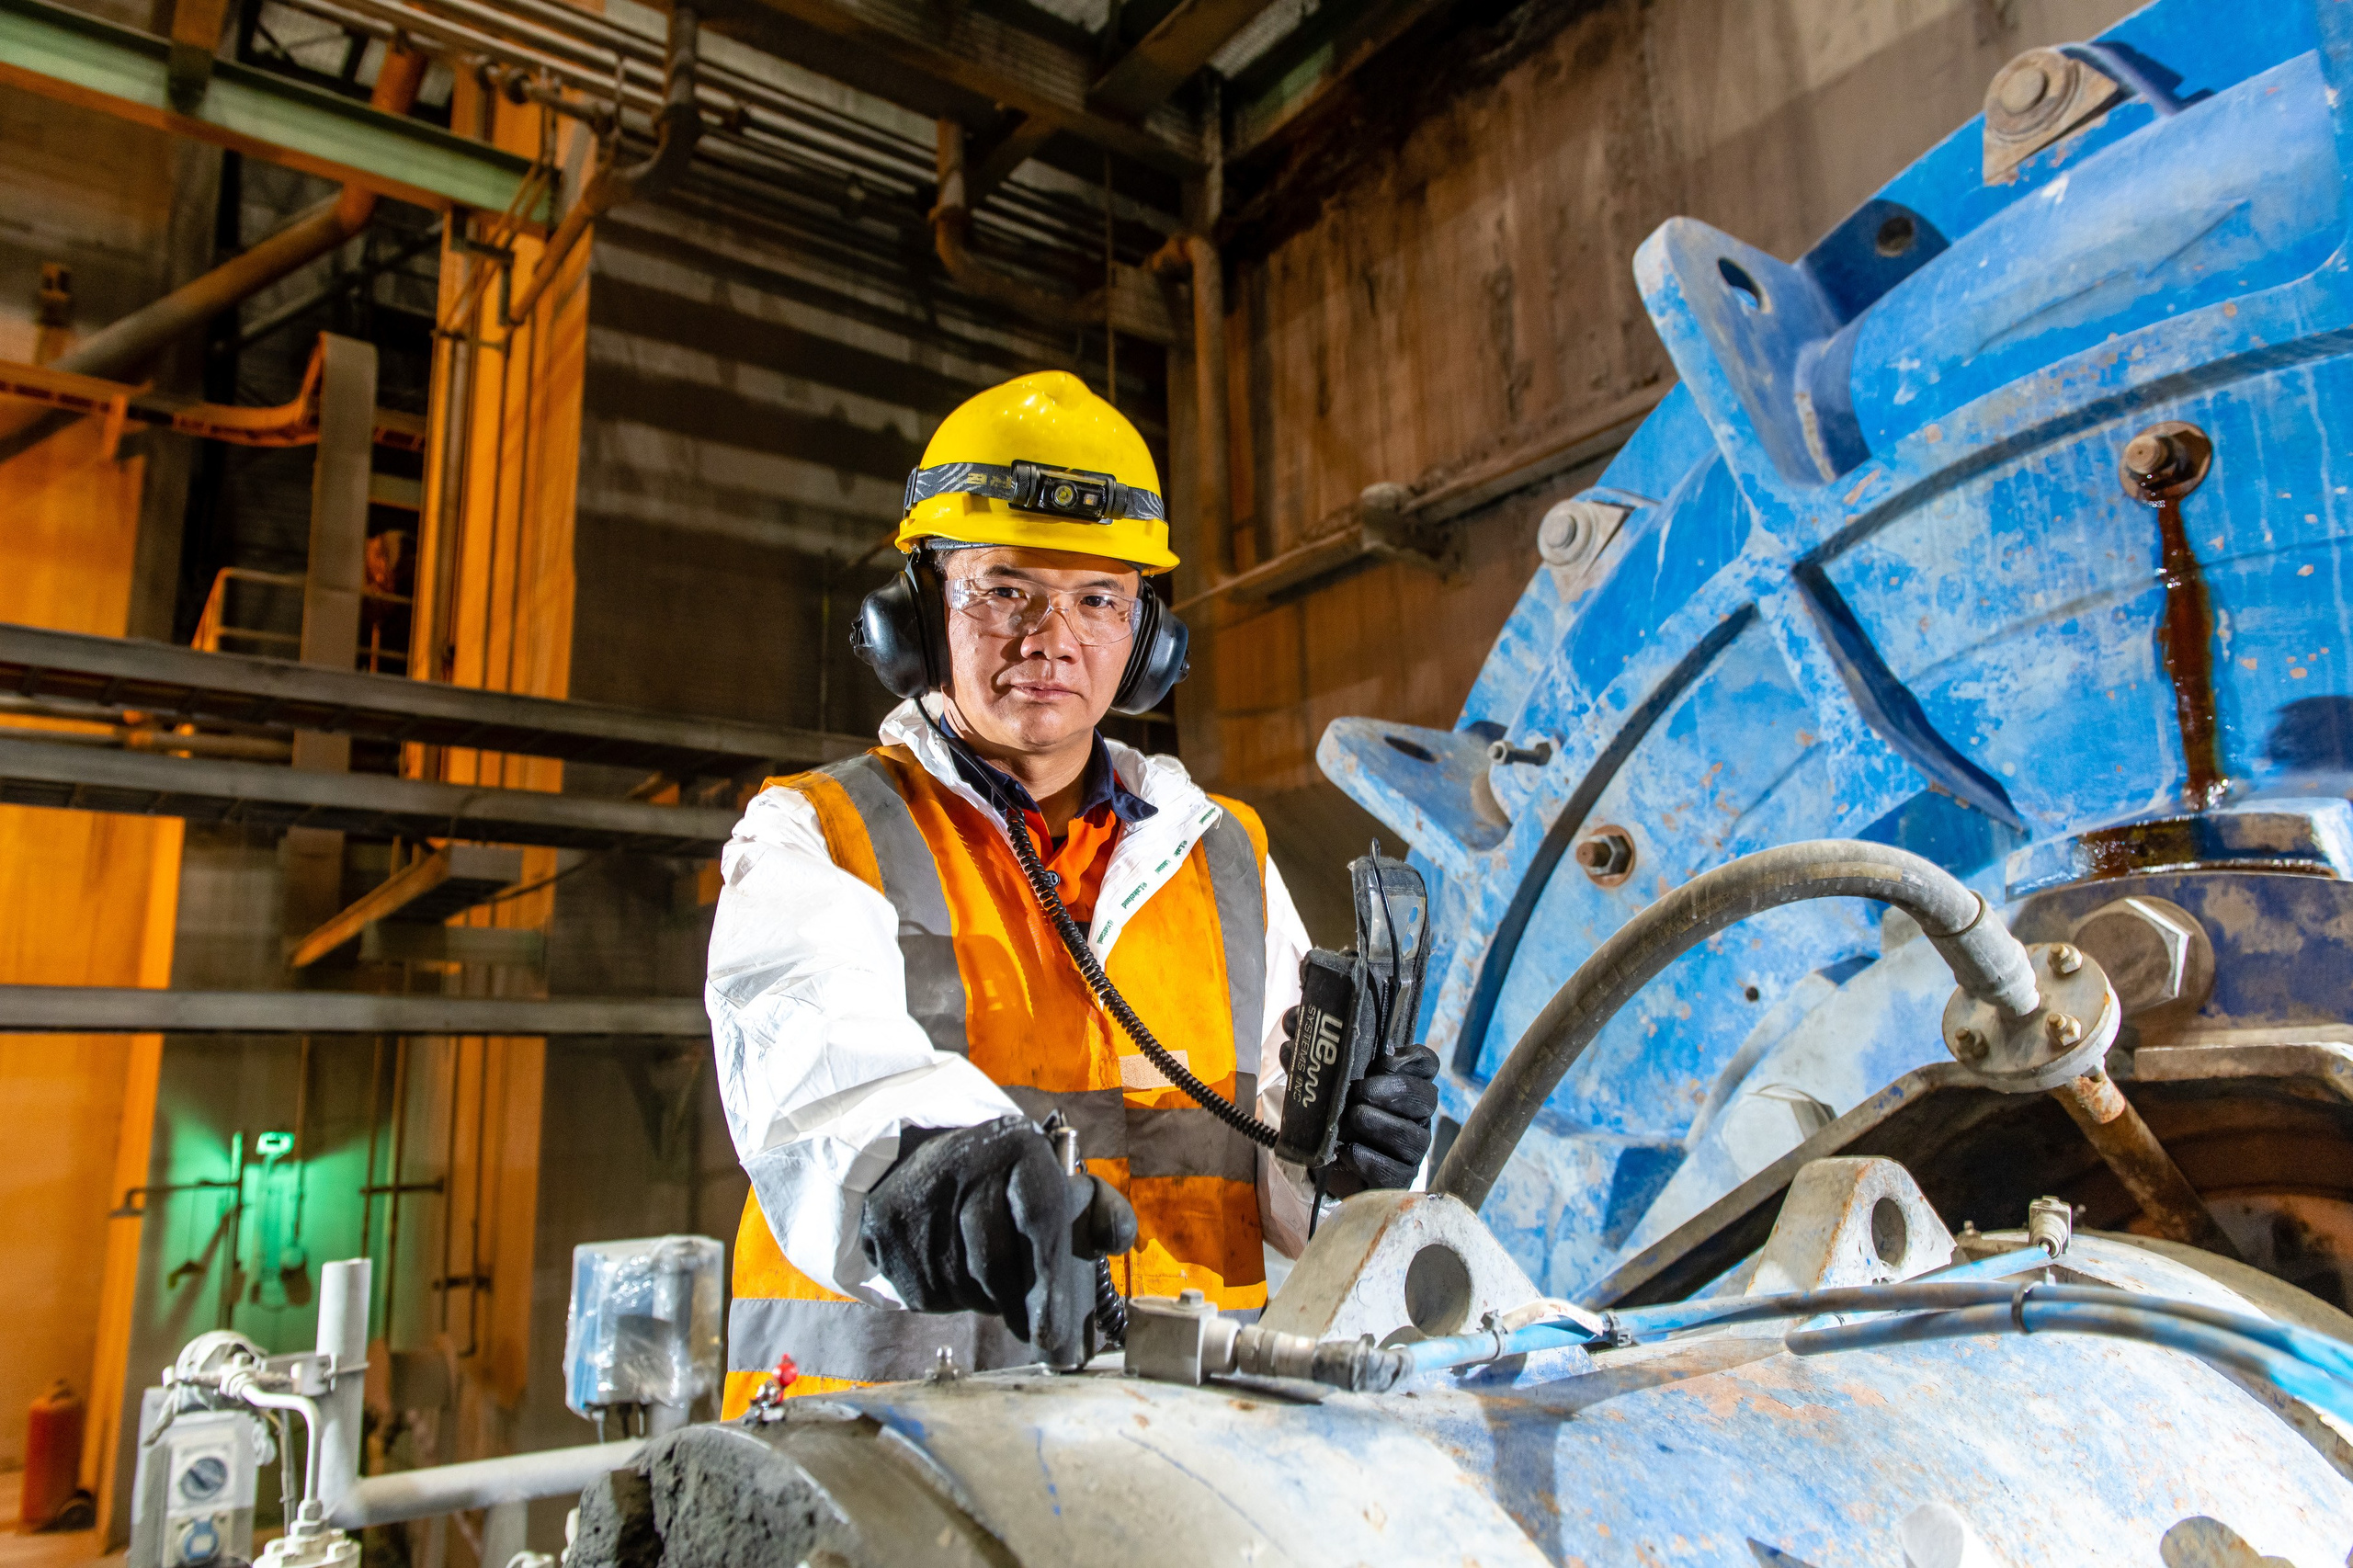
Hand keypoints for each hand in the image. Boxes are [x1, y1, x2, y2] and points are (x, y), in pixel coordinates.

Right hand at [857, 1117, 1134, 1364]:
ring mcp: (915, 1194)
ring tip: (990, 1280)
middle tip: (1031, 1321)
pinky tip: (955, 1273)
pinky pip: (924, 1293)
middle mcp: (961, 1162)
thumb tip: (1115, 1241)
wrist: (923, 1159)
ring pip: (959, 1285)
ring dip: (982, 1300)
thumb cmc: (1007, 1184)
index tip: (1050, 1333)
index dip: (1048, 1282)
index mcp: (1014, 1144)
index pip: (1039, 1218)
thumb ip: (1100, 1211)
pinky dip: (949, 1299)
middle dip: (1016, 1303)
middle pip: (995, 1263)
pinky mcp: (881, 1227)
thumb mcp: (1058, 1182)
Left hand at [1281, 1007, 1440, 1196]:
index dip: (1412, 1059)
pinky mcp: (1399, 1177)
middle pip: (1425, 1096)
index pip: (1426, 1063)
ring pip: (1413, 1136)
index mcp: (1403, 1082)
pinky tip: (1349, 1152)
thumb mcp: (1323, 1078)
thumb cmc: (1334, 1111)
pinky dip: (1372, 1160)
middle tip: (1362, 1091)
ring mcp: (1411, 1147)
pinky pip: (1395, 1171)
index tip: (1385, 1058)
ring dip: (1381, 1125)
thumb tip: (1293, 1021)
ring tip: (1354, 1118)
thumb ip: (1313, 1048)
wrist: (1326, 1159)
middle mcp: (1414, 1113)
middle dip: (1394, 1092)